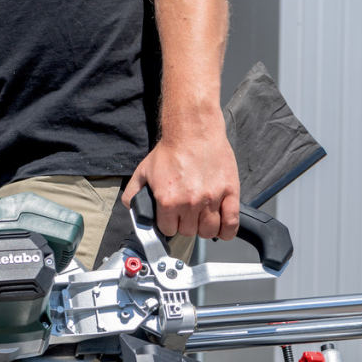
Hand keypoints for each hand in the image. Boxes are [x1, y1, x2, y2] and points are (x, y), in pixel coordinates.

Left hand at [122, 122, 239, 239]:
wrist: (193, 130)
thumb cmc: (171, 149)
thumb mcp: (144, 171)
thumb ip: (133, 192)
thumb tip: (130, 207)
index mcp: (168, 201)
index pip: (169, 230)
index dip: (170, 224)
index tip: (172, 218)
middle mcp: (189, 204)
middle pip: (189, 232)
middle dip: (186, 225)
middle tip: (187, 214)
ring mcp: (211, 199)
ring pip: (209, 230)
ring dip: (205, 228)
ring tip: (203, 218)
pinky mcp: (229, 192)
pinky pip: (231, 223)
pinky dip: (227, 231)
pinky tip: (222, 228)